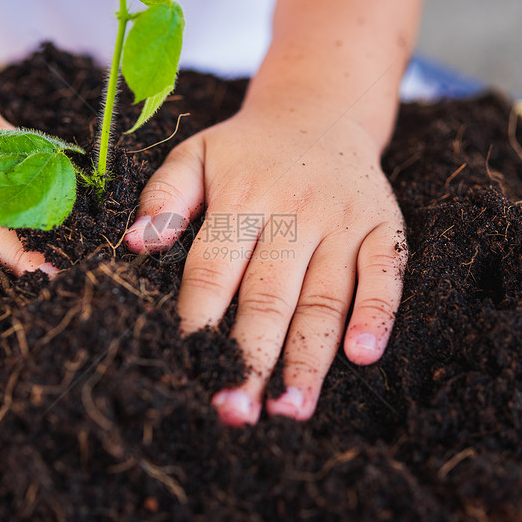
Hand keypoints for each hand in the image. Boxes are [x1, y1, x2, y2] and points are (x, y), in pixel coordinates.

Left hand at [124, 99, 406, 423]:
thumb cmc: (246, 149)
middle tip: (232, 411)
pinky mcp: (383, 226)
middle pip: (268, 295)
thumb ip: (164, 196)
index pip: (213, 269)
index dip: (199, 321)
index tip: (186, 366)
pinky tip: (363, 356)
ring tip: (289, 410)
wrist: (320, 110)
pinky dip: (377, 313)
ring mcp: (342, 220)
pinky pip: (385, 272)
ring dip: (308, 357)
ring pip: (325, 297)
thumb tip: (136, 244)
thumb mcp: (196, 155)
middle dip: (250, 358)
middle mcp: (294, 210)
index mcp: (241, 195)